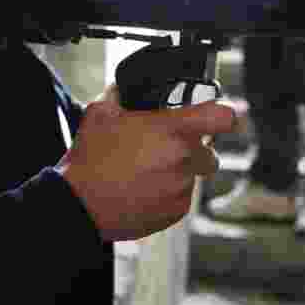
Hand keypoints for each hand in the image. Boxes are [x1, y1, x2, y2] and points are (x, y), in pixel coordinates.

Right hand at [55, 84, 237, 241]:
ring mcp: (182, 189)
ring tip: (143, 171)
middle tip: (163, 148)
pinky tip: (140, 187)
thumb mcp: (101, 112)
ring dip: (176, 171)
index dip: (221, 114)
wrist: (80, 203)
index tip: (214, 117)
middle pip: (209, 152)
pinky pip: (180, 197)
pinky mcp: (176, 212)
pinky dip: (166, 192)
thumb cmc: (91, 158)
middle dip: (191, 149)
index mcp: (173, 130)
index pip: (223, 117)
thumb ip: (121, 96)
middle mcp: (185, 160)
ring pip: (192, 175)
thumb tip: (126, 92)